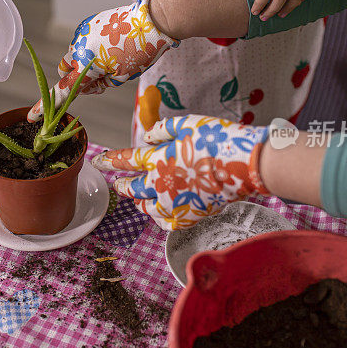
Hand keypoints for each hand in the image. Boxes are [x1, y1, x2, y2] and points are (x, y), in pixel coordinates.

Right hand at [27, 0, 179, 121]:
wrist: (152, 21)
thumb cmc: (139, 53)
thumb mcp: (119, 77)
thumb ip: (97, 84)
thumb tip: (88, 82)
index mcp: (84, 64)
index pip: (62, 89)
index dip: (44, 105)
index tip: (31, 117)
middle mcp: (77, 47)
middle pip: (67, 69)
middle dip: (79, 76)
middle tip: (104, 76)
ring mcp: (82, 32)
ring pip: (76, 55)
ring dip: (87, 60)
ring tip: (114, 56)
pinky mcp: (89, 23)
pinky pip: (84, 41)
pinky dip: (93, 47)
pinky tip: (113, 44)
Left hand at [91, 115, 269, 229]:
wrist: (247, 165)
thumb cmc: (219, 140)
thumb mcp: (188, 124)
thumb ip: (163, 131)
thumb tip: (146, 136)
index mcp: (159, 160)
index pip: (126, 160)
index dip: (110, 160)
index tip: (99, 161)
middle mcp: (162, 185)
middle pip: (133, 188)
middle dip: (123, 185)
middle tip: (118, 184)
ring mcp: (175, 203)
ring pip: (147, 208)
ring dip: (140, 202)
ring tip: (138, 198)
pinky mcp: (191, 216)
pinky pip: (167, 222)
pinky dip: (160, 217)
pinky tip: (161, 212)